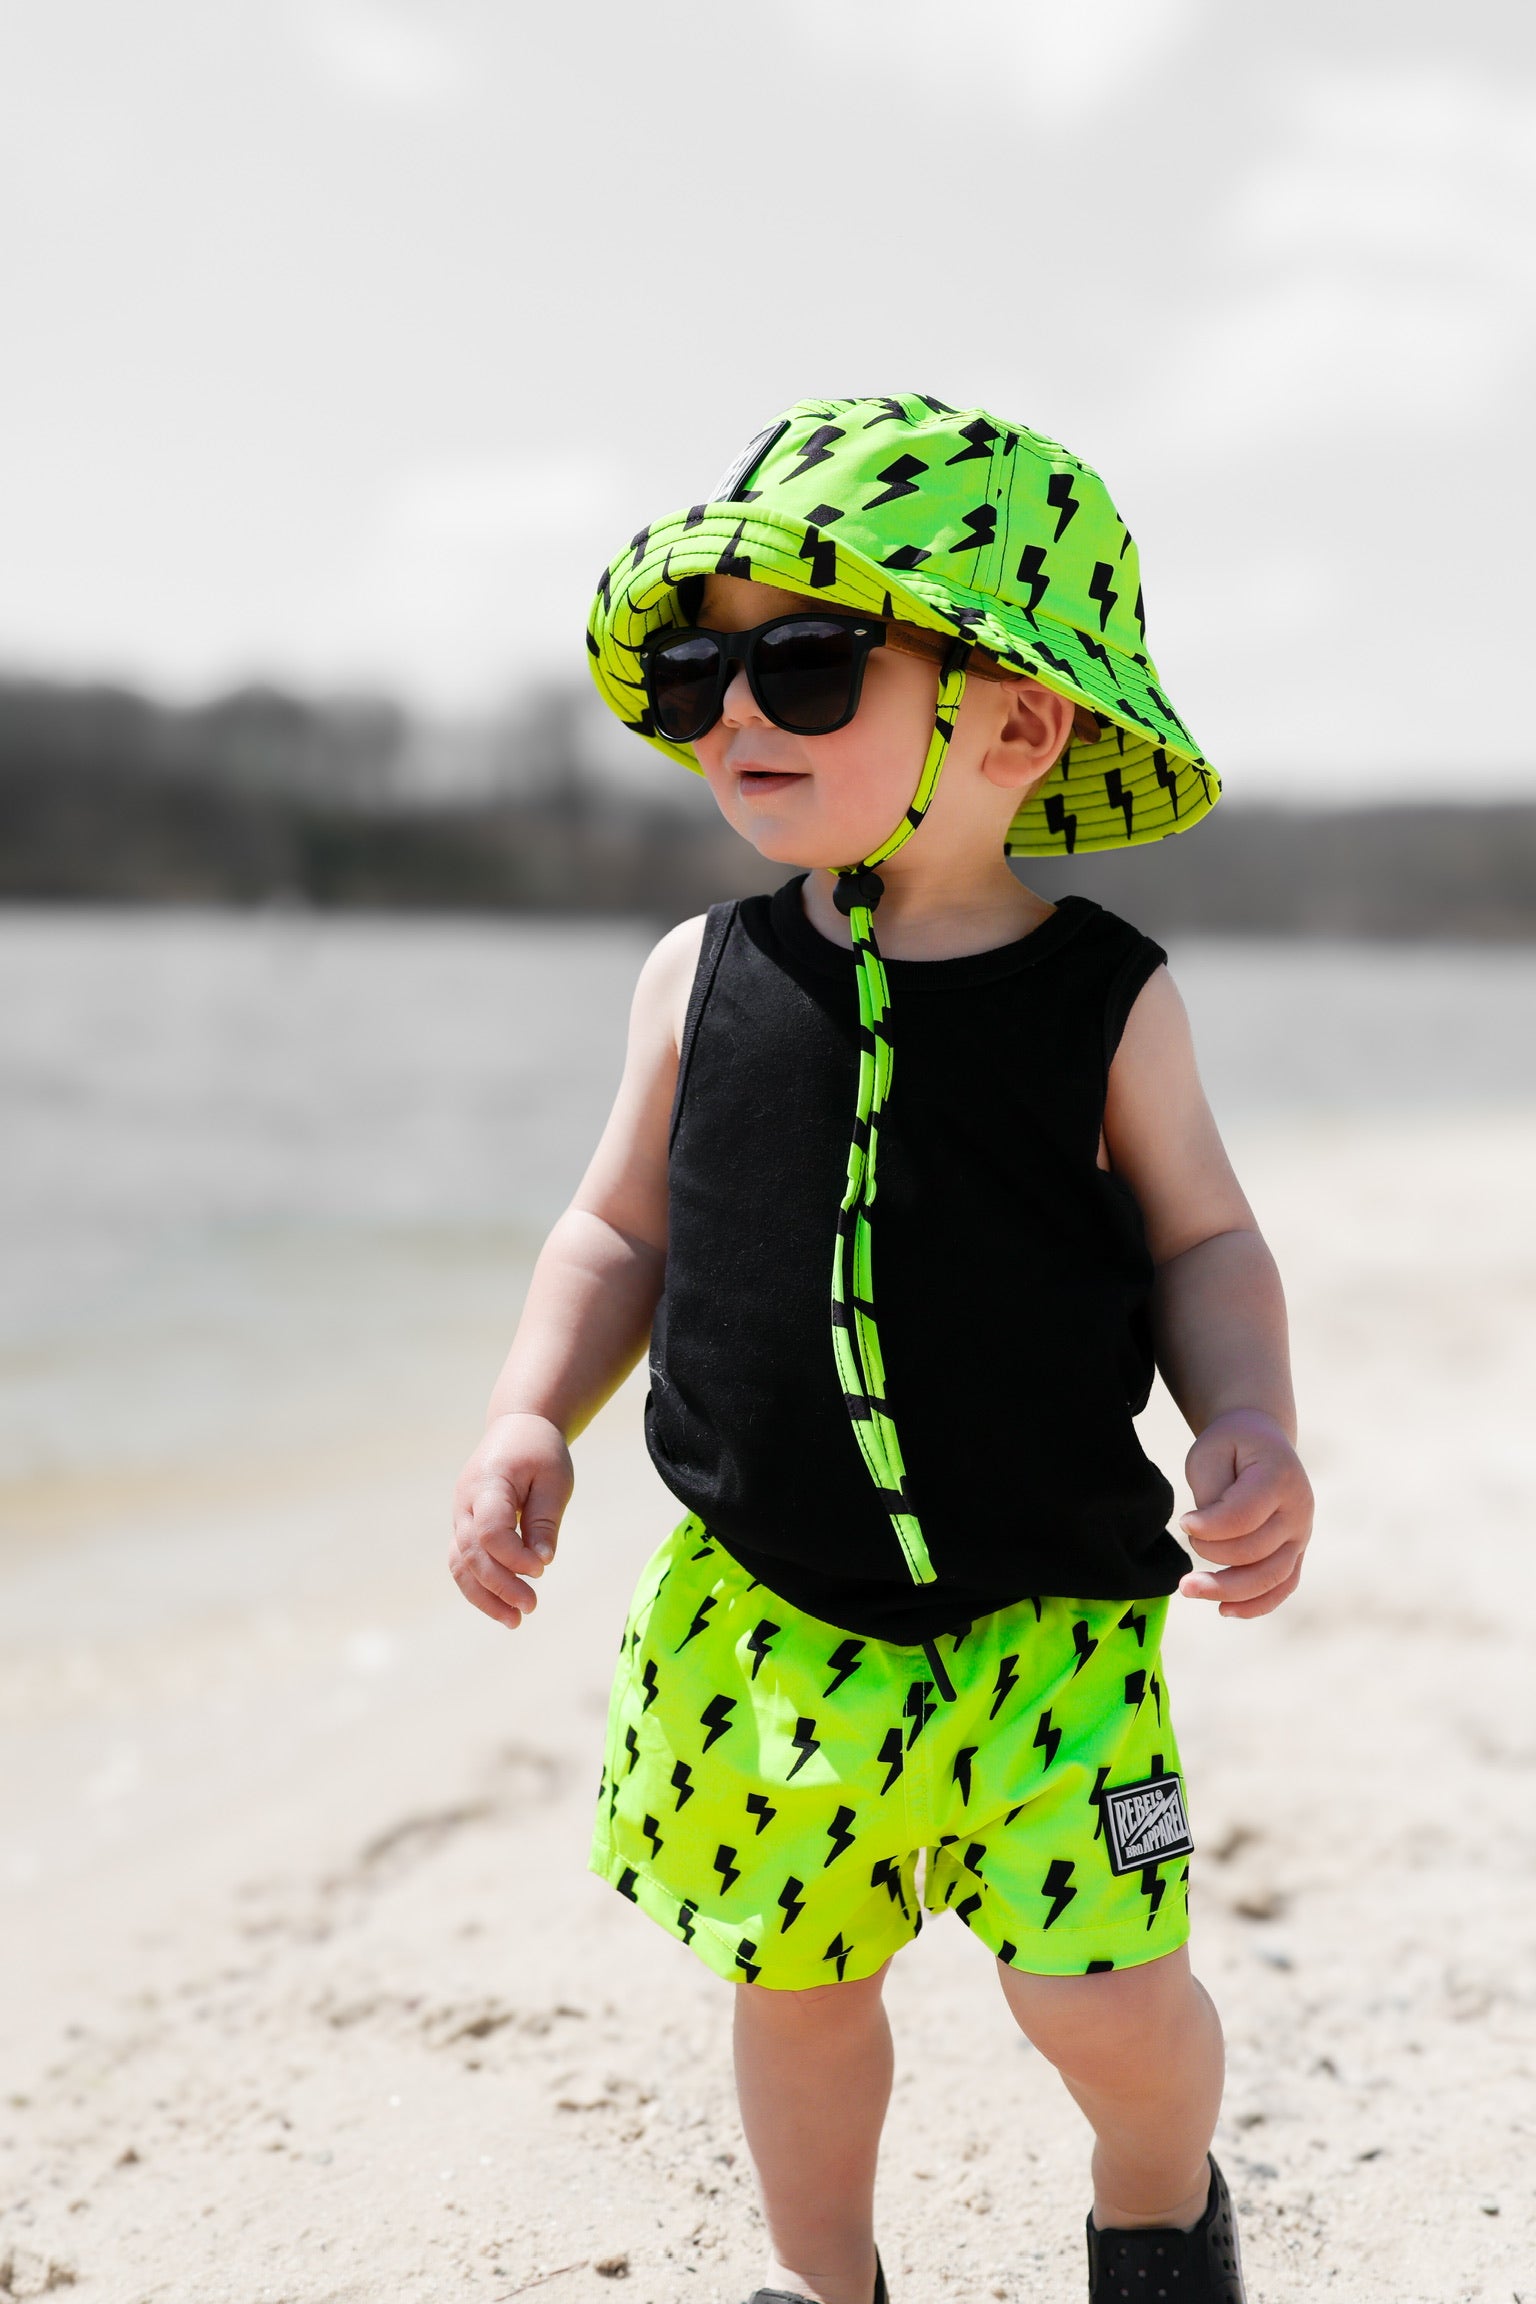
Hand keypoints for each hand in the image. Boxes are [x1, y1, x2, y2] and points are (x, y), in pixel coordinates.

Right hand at [449, 1412, 573, 1630]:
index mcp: (487, 1483)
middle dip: (499, 1585)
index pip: (490, 1531)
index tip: (541, 1567)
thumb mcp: (554, 1479)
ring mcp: (460, 1516)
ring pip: (460, 1564)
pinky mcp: (464, 1527)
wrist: (518, 1427)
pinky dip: (479, 1587)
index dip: (513, 1556)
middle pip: (471, 1553)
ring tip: (515, 1620)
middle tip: (531, 1606)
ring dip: (484, 1596)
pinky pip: (463, 1563)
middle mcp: (464, 1502)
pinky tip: (503, 1607)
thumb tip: (541, 1563)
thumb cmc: (540, 1452)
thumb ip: (545, 1520)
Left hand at [1177, 1408, 1312, 1618]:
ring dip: (1227, 1591)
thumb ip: (1210, 1493)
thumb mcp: (1210, 1453)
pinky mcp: (1297, 1552)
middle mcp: (1299, 1509)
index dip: (1208, 1527)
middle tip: (1186, 1537)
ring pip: (1270, 1577)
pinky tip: (1224, 1609)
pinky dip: (1256, 1605)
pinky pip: (1283, 1587)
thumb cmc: (1231, 1447)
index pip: (1243, 1517)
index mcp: (1280, 1476)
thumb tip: (1207, 1535)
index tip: (1183, 1521)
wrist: (1262, 1442)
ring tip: (1188, 1588)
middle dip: (1210, 1552)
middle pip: (1254, 1551)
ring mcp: (1302, 1535)